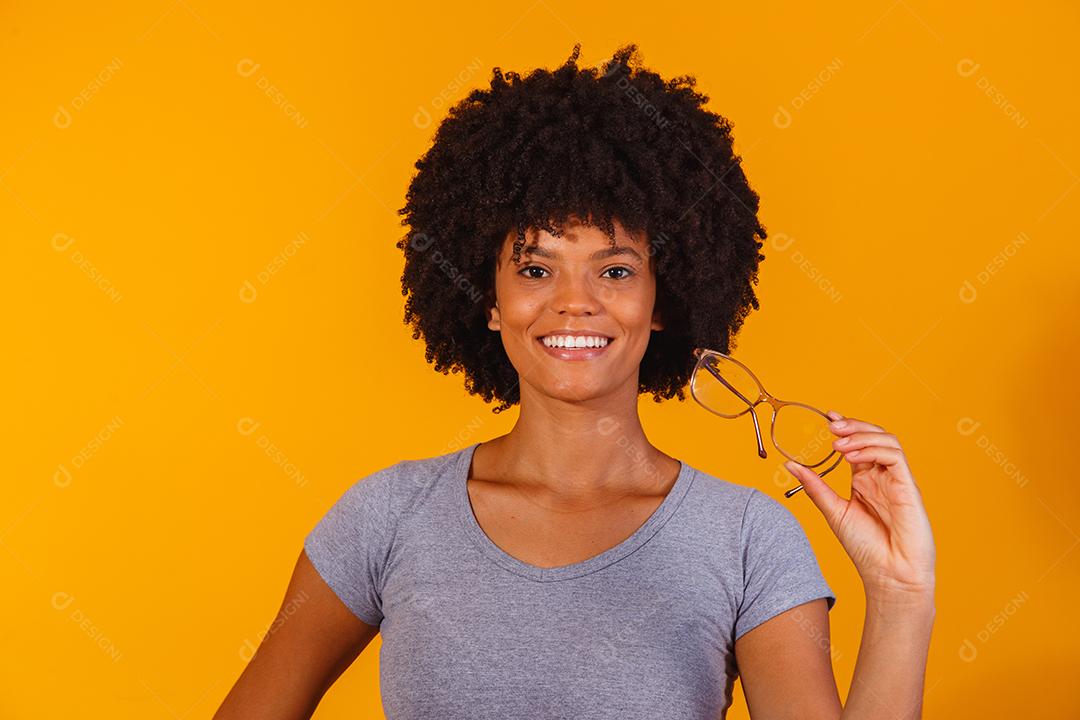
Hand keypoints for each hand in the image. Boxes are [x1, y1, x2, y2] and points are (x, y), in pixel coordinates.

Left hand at [783, 411, 935, 598]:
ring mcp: (897, 481)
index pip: (857, 444)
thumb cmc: (866, 548)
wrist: (889, 576)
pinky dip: (873, 449)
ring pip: (887, 441)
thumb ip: (815, 487)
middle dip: (853, 425)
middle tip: (831, 424)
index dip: (845, 427)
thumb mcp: (833, 511)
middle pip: (873, 436)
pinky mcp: (909, 487)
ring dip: (861, 435)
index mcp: (865, 480)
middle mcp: (882, 476)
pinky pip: (895, 457)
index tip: (827, 416)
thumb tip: (790, 465)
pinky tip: (852, 456)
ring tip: (837, 442)